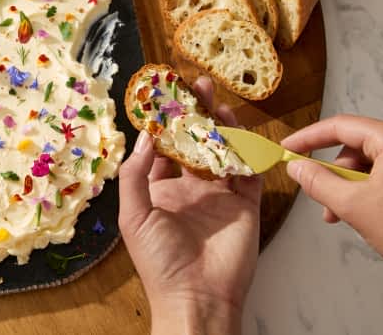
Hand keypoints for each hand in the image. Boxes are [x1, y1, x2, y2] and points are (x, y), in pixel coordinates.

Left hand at [118, 77, 262, 334]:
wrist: (196, 297)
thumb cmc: (158, 260)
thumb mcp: (134, 215)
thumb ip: (136, 174)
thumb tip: (145, 136)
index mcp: (162, 191)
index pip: (165, 149)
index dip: (165, 123)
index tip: (166, 95)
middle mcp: (191, 189)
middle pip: (196, 142)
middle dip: (197, 113)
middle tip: (198, 84)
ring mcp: (220, 195)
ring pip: (223, 150)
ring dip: (221, 124)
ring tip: (217, 99)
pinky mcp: (245, 204)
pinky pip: (248, 170)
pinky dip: (245, 148)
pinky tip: (237, 128)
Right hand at [281, 114, 382, 273]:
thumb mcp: (354, 206)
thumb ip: (318, 182)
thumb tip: (298, 168)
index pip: (338, 127)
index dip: (308, 138)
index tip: (289, 147)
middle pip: (353, 147)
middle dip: (332, 174)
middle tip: (320, 196)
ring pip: (367, 164)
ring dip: (349, 188)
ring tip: (344, 214)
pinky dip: (367, 192)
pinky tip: (363, 214)